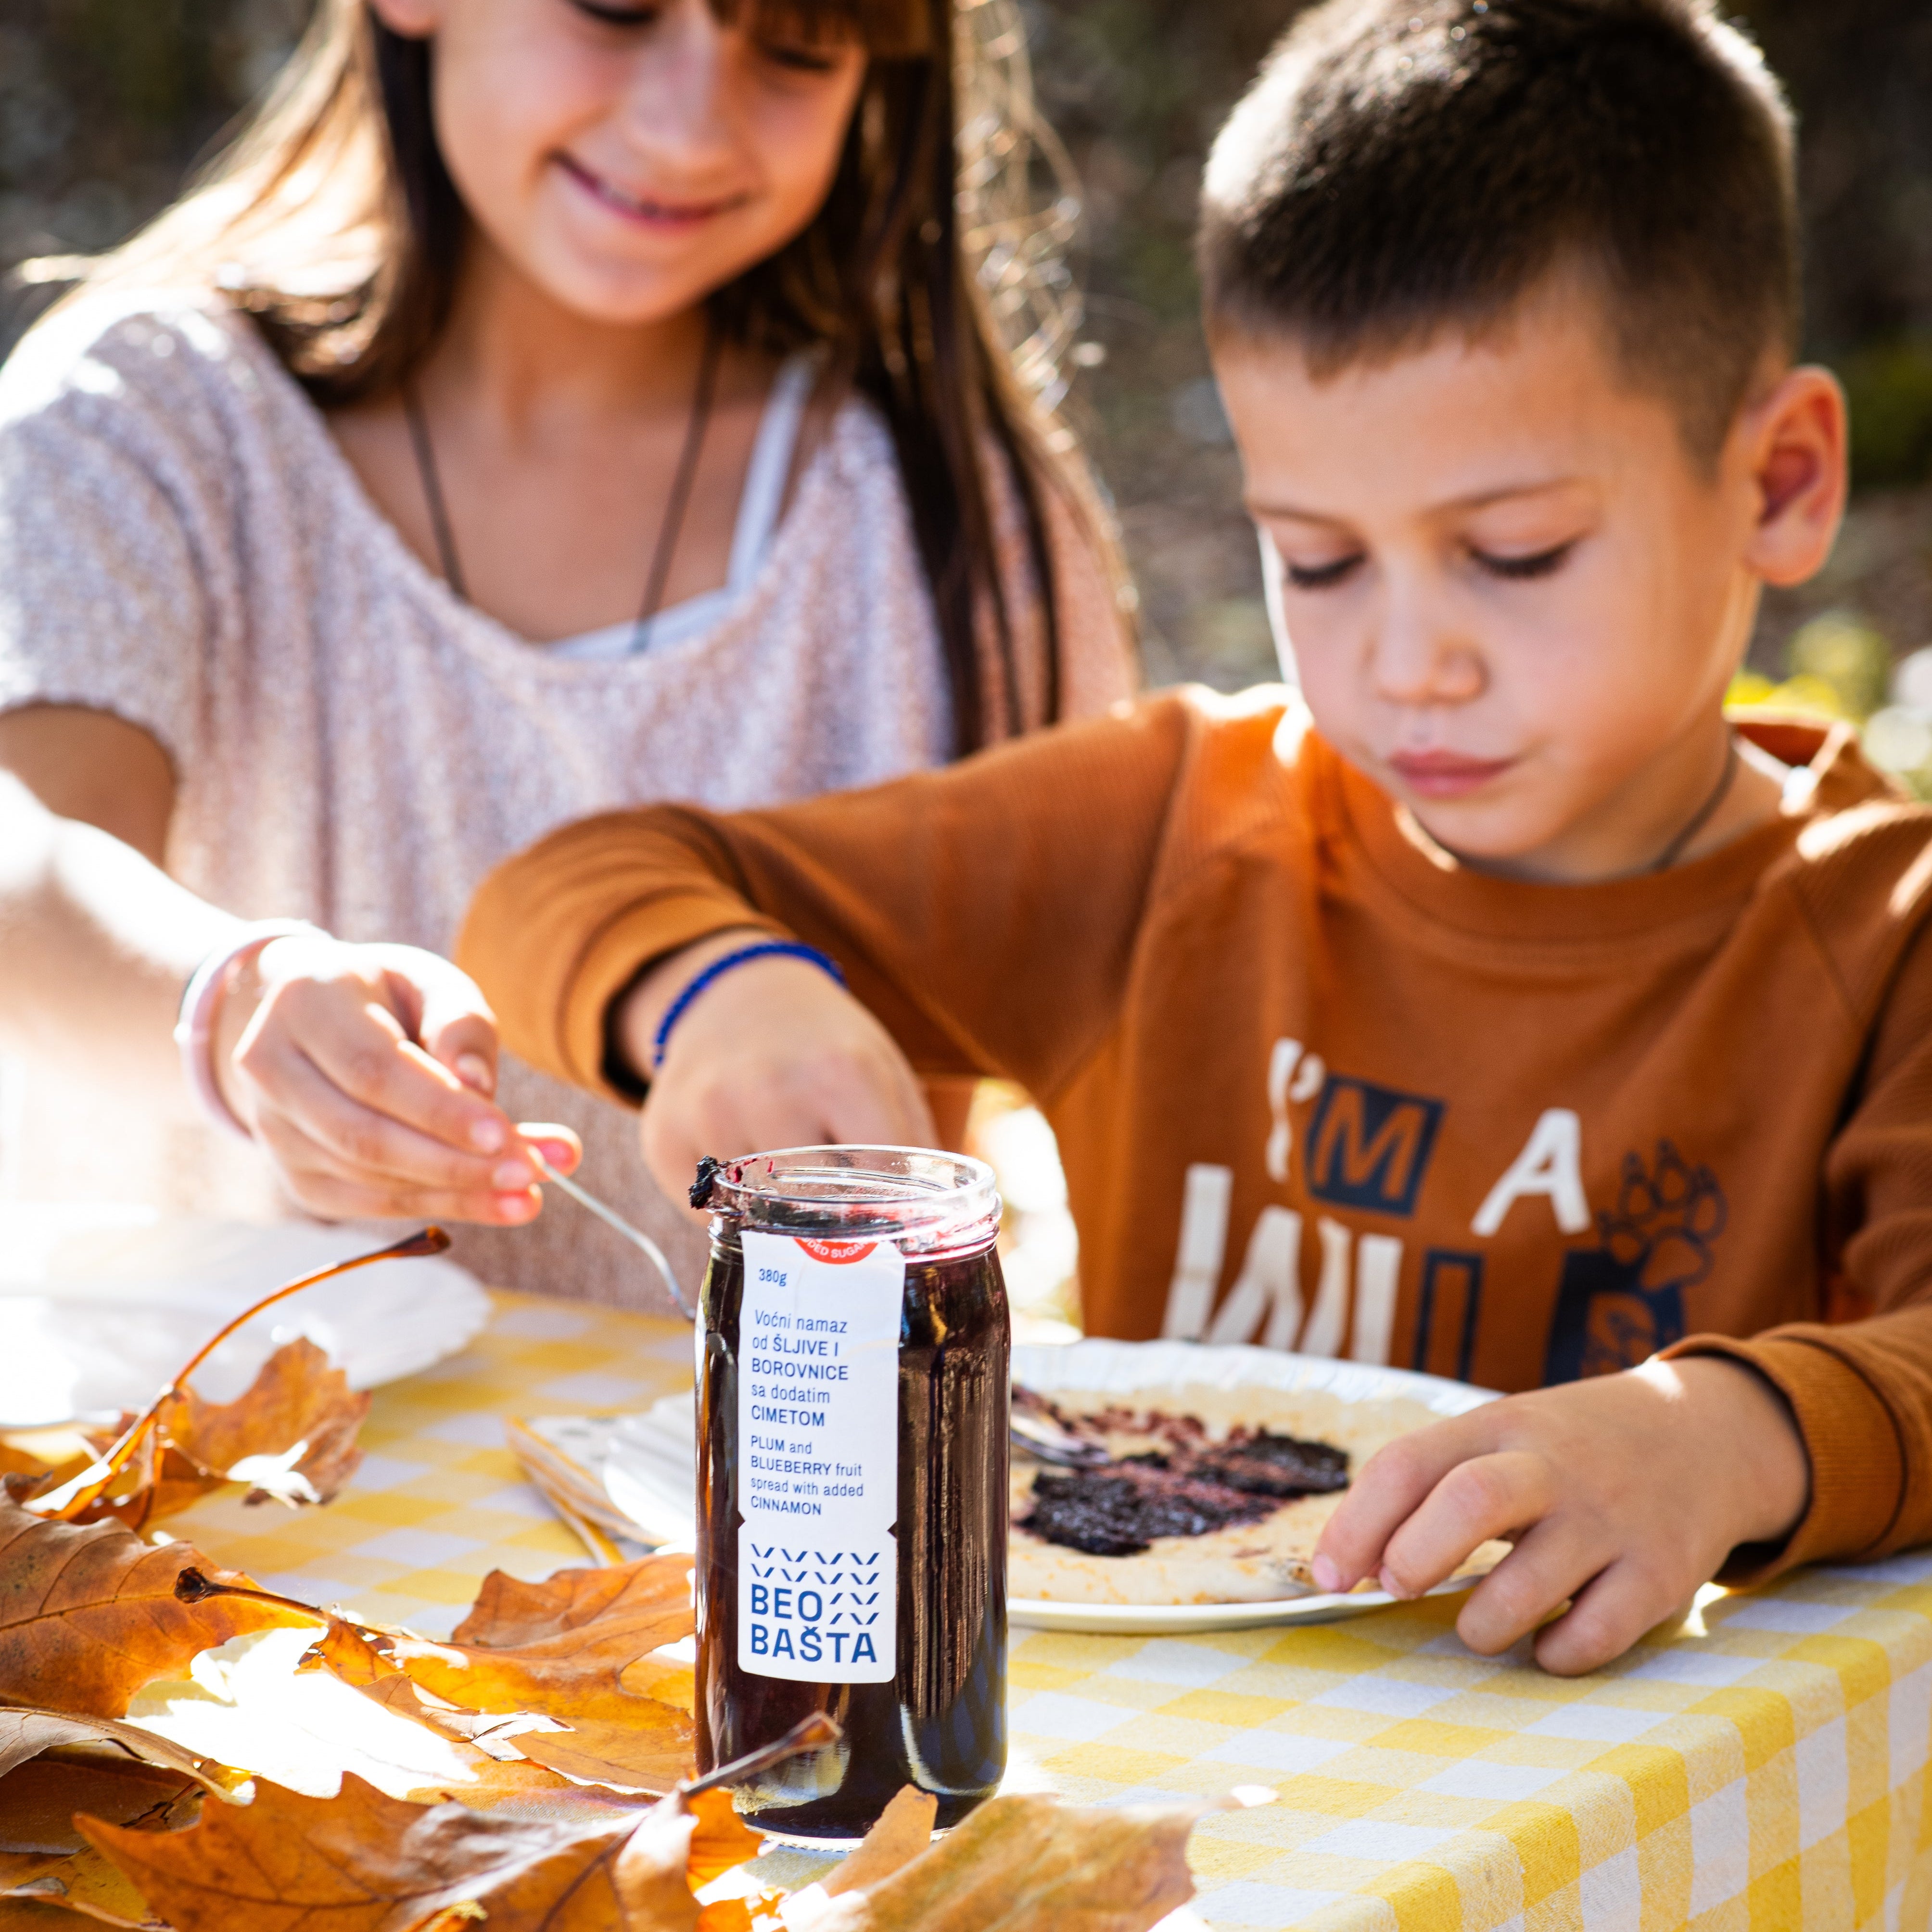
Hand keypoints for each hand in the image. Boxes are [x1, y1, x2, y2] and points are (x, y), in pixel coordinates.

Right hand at [214, 932, 580, 1223]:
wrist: (319, 1017)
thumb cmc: (389, 995)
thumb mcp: (432, 982)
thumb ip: (460, 1024)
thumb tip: (477, 1088)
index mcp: (303, 1002)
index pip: (372, 1070)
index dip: (438, 1110)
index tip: (505, 1135)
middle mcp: (270, 1068)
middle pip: (364, 1135)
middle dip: (454, 1163)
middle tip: (533, 1172)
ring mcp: (273, 1128)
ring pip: (366, 1178)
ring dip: (456, 1192)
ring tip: (529, 1193)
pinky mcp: (293, 1173)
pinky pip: (367, 1203)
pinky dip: (436, 1207)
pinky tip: (495, 1204)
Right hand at [618, 937, 934, 1209]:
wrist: (734, 994)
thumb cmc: (824, 1046)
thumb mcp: (884, 1073)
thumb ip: (915, 1147)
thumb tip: (935, 1232)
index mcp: (841, 1072)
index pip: (878, 1181)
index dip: (890, 1213)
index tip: (893, 1231)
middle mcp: (771, 1089)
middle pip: (815, 1207)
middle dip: (832, 1223)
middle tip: (841, 1226)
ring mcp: (710, 1113)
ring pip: (756, 1214)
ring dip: (775, 1213)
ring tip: (786, 1179)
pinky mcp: (663, 1137)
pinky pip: (705, 1212)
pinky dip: (727, 1209)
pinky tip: (740, 1169)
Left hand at [1311, 1356, 1810, 1673]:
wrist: (1703, 1434)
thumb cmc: (1567, 1450)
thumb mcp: (1502, 1435)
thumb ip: (1433, 1484)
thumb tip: (1348, 1564)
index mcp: (1497, 1425)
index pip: (1406, 1463)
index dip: (1355, 1525)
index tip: (1329, 1576)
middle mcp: (1553, 1466)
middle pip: (1468, 1502)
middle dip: (1414, 1556)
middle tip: (1398, 1586)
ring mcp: (1610, 1519)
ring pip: (1527, 1585)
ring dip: (1482, 1624)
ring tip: (1477, 1624)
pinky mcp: (1662, 1573)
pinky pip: (1594, 1634)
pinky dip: (1554, 1654)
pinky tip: (1546, 1642)